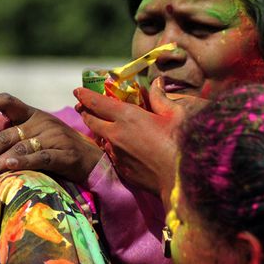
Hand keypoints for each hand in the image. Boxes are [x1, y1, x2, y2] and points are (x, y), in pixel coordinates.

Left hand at [0, 93, 102, 184]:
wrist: (96, 162)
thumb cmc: (59, 149)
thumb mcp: (36, 135)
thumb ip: (15, 129)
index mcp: (32, 114)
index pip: (6, 100)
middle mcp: (41, 121)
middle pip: (4, 135)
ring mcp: (53, 137)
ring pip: (17, 149)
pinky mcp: (64, 154)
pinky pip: (39, 158)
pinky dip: (22, 163)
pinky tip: (7, 168)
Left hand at [73, 78, 207, 195]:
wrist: (185, 181)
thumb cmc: (185, 144)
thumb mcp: (178, 113)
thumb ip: (161, 98)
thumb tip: (157, 82)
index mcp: (128, 117)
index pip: (97, 103)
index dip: (86, 95)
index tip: (77, 91)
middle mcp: (116, 135)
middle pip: (92, 121)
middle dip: (85, 111)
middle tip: (82, 106)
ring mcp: (117, 154)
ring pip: (100, 139)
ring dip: (98, 130)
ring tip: (101, 124)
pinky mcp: (122, 169)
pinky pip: (111, 154)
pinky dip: (111, 146)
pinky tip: (118, 145)